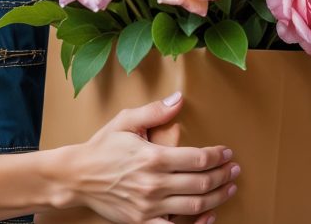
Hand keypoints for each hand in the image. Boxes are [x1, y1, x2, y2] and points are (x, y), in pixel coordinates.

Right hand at [68, 92, 238, 223]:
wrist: (76, 177)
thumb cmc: (102, 147)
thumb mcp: (125, 122)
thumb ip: (155, 111)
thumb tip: (179, 98)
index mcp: (153, 157)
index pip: (197, 159)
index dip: (217, 156)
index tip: (226, 152)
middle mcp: (154, 184)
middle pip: (201, 182)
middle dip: (223, 175)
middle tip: (234, 169)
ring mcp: (149, 206)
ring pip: (194, 205)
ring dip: (217, 197)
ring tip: (229, 188)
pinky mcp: (142, 221)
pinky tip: (209, 216)